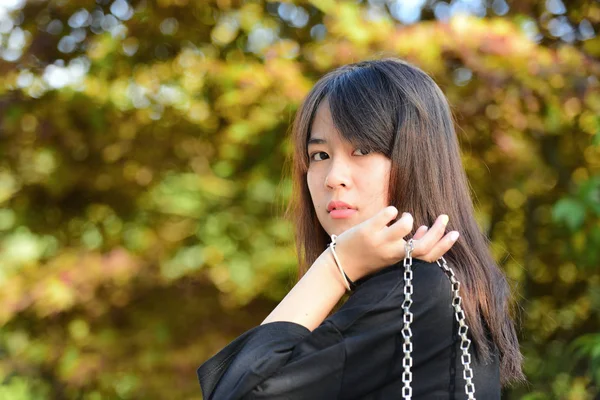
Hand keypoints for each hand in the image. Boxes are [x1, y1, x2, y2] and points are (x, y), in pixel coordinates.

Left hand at [332, 206, 459, 280]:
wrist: (340, 265)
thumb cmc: (369, 257)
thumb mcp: (391, 255)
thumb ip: (409, 244)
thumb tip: (426, 229)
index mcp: (400, 261)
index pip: (428, 257)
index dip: (444, 246)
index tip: (455, 233)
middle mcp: (392, 254)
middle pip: (422, 247)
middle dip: (438, 231)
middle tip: (444, 217)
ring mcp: (379, 243)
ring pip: (403, 229)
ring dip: (408, 220)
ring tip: (405, 217)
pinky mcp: (367, 232)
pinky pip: (384, 218)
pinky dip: (391, 212)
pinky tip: (392, 211)